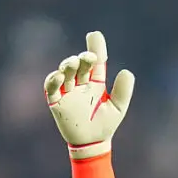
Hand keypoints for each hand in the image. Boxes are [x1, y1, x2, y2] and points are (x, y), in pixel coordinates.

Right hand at [43, 32, 134, 159]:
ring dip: (68, 66)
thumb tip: (127, 71)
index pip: (95, 63)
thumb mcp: (118, 107)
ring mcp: (67, 92)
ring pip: (65, 73)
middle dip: (83, 58)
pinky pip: (51, 88)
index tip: (95, 34)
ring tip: (73, 62)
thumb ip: (123, 91)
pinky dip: (53, 80)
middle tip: (89, 56)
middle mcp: (80, 85)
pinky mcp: (56, 102)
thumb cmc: (106, 125)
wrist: (92, 143)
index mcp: (95, 84)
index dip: (96, 48)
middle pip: (80, 66)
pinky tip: (59, 75)